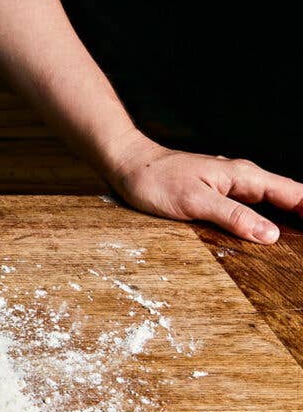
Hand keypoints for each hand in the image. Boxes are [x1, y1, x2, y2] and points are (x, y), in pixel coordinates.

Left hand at [105, 131, 302, 243]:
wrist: (126, 166)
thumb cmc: (156, 180)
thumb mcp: (195, 201)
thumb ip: (233, 216)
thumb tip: (271, 235)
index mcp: (244, 176)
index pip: (295, 194)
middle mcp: (242, 180)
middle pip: (287, 200)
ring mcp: (229, 188)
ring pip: (268, 206)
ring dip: (285, 222)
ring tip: (296, 245)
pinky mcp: (215, 197)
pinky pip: (248, 210)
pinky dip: (261, 223)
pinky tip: (262, 239)